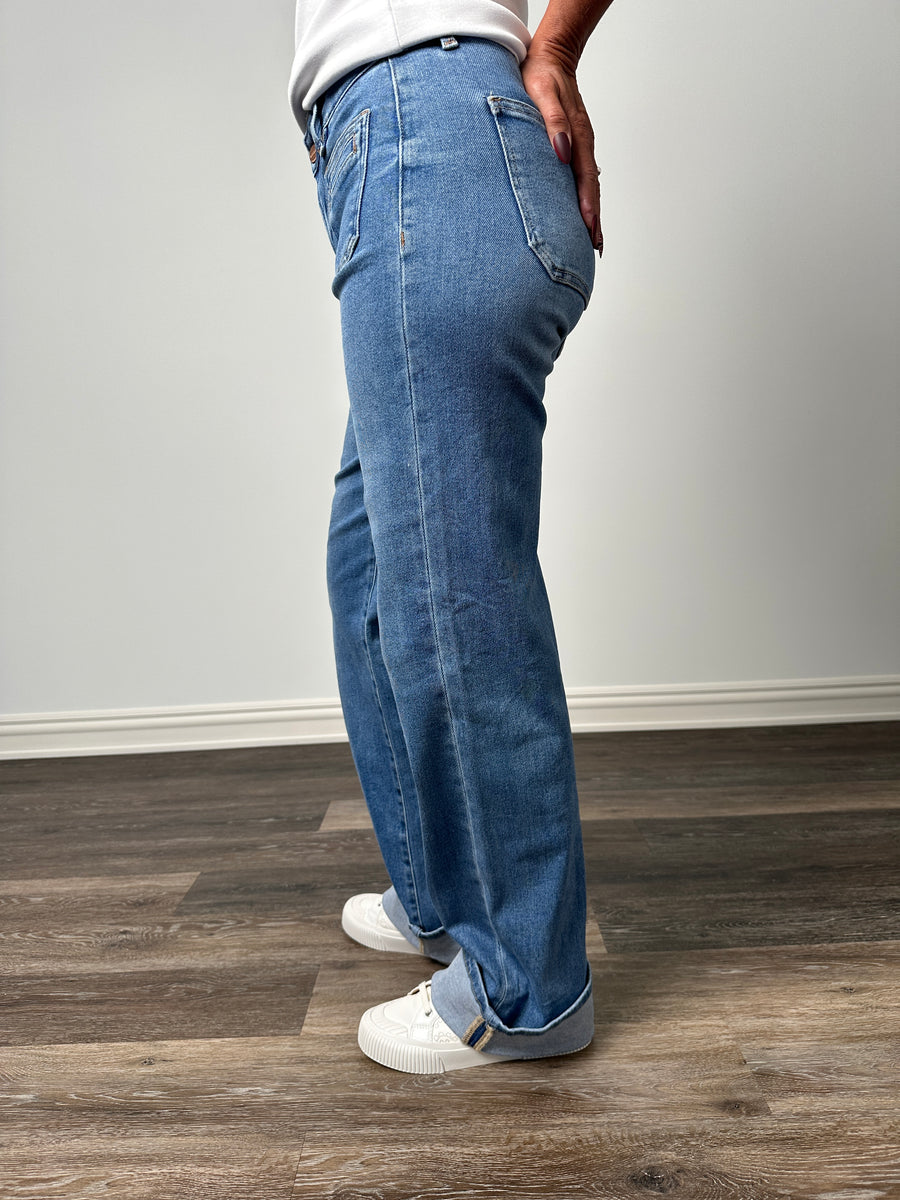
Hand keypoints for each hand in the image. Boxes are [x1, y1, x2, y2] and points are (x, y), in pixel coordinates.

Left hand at [521, 45, 602, 253]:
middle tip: (596, 247)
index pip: (585, 179)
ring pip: (588, 185)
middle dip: (594, 218)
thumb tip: (561, 152)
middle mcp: (583, 144)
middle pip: (592, 188)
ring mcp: (580, 145)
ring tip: (593, 238)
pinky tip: (581, 211)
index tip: (589, 229)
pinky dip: (584, 197)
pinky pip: (582, 177)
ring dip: (591, 212)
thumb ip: (553, 122)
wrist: (550, 57)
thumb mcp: (541, 94)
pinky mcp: (573, 146)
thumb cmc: (540, 75)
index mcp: (577, 136)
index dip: (587, 206)